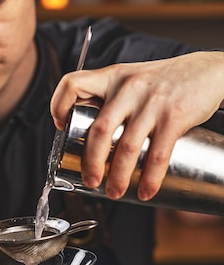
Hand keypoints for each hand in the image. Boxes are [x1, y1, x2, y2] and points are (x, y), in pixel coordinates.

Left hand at [50, 51, 223, 200]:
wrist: (205, 71)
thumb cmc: (162, 81)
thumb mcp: (131, 79)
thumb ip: (110, 98)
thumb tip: (89, 135)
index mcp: (111, 77)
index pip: (72, 84)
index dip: (58, 106)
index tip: (60, 127)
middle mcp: (128, 87)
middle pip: (99, 130)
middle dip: (91, 162)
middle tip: (91, 181)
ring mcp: (151, 102)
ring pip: (127, 147)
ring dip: (118, 176)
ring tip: (115, 193)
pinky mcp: (174, 116)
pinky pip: (158, 154)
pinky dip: (150, 178)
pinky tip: (146, 191)